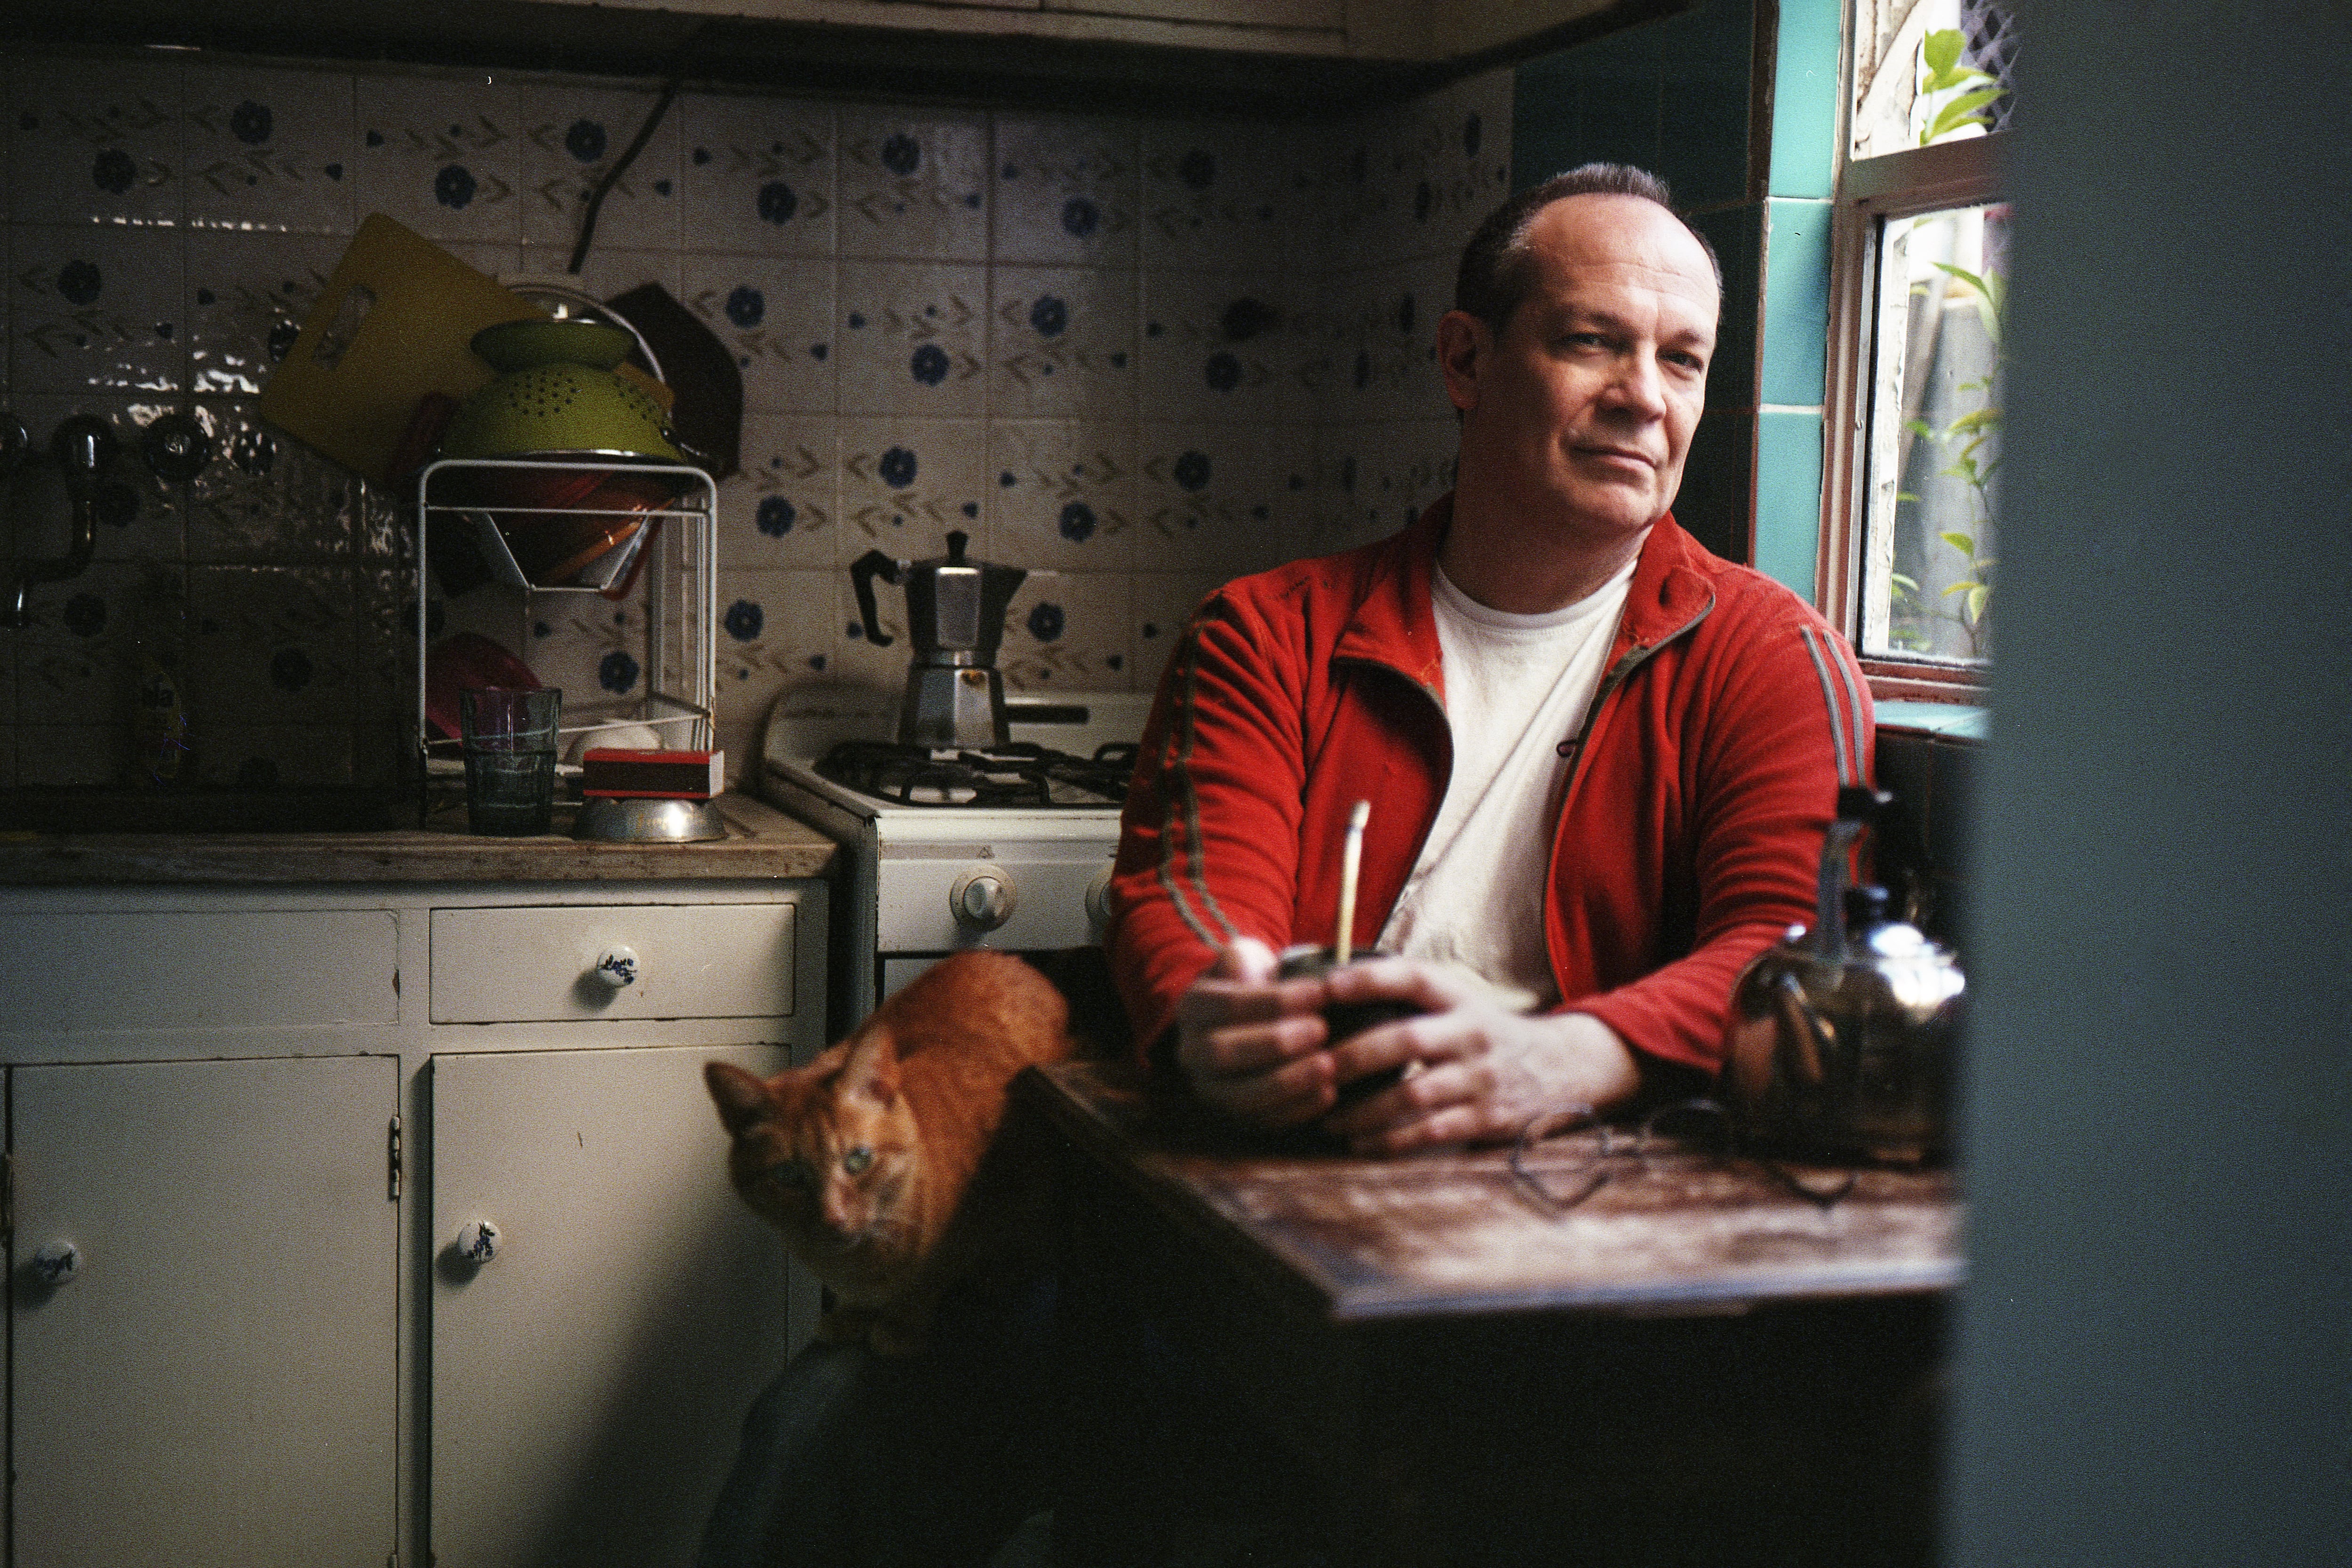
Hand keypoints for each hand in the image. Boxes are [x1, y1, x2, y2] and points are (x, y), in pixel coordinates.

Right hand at [1172, 937, 1341, 1127]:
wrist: (1255, 1021)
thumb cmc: (1257, 985)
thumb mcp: (1248, 960)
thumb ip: (1244, 958)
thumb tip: (1246, 969)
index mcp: (1192, 1008)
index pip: (1227, 1005)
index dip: (1274, 1001)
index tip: (1320, 992)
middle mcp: (1191, 1053)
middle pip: (1222, 1053)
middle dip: (1275, 1043)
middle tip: (1321, 1029)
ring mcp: (1211, 1090)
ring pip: (1239, 1096)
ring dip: (1288, 1082)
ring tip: (1329, 1065)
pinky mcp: (1236, 1119)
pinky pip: (1261, 1122)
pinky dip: (1296, 1110)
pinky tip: (1329, 1094)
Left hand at [1314, 956, 1641, 1153]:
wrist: (1563, 1067)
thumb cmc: (1486, 1034)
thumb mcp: (1459, 1003)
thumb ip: (1409, 998)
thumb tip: (1330, 990)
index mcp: (1460, 999)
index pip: (1413, 977)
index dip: (1370, 979)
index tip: (1328, 986)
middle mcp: (1471, 1034)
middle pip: (1405, 1040)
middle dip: (1352, 1057)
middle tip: (1312, 1069)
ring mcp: (1481, 1078)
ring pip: (1413, 1095)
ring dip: (1363, 1111)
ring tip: (1327, 1118)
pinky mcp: (1488, 1119)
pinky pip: (1431, 1132)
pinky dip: (1391, 1142)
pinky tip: (1362, 1144)